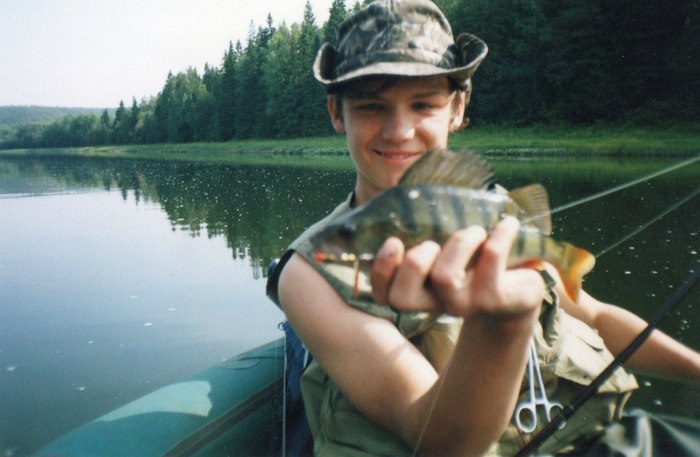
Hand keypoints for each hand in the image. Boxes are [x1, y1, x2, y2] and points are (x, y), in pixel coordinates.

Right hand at [371, 217, 545, 320]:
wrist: (517, 294)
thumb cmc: (472, 262)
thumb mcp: (445, 250)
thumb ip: (423, 233)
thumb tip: (410, 195)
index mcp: (417, 292)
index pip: (384, 295)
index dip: (382, 270)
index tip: (393, 241)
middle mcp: (434, 304)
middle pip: (404, 298)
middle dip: (415, 261)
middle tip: (433, 243)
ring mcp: (463, 305)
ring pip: (444, 276)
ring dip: (459, 243)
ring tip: (476, 231)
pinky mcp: (493, 300)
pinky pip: (490, 260)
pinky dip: (499, 235)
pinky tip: (507, 225)